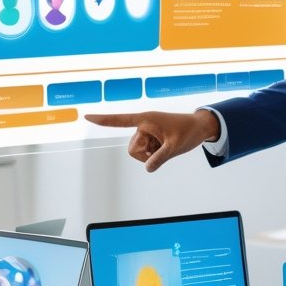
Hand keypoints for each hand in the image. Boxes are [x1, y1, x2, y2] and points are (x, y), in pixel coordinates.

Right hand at [84, 110, 219, 171]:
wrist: (199, 127)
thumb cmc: (188, 131)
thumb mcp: (175, 147)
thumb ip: (160, 158)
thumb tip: (148, 168)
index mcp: (146, 120)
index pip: (120, 120)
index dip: (103, 120)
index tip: (87, 117)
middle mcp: (143, 125)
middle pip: (132, 149)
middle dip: (144, 156)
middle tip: (162, 151)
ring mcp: (146, 132)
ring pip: (138, 153)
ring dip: (150, 155)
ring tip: (166, 147)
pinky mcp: (150, 138)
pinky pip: (145, 153)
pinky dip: (154, 154)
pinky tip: (165, 147)